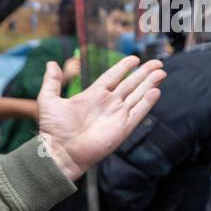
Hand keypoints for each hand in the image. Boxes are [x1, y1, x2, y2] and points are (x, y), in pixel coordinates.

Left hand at [36, 54, 164, 180]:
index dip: (123, 68)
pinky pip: (138, 113)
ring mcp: (116, 116)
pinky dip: (147, 103)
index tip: (134, 58)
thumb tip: (51, 63)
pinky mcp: (122, 128)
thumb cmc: (53, 129)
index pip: (112, 77)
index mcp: (93, 96)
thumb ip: (51, 81)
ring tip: (161, 72)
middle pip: (130, 85)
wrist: (60, 152)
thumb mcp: (48, 100)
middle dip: (144, 74)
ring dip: (150, 84)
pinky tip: (156, 91)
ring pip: (137, 96)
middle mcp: (107, 104)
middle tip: (157, 62)